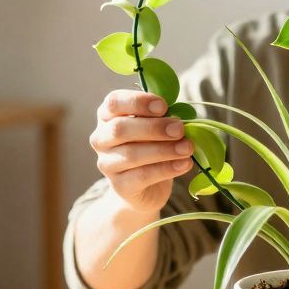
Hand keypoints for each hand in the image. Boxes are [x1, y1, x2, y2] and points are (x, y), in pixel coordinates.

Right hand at [89, 90, 193, 213]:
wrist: (147, 187)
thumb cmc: (151, 146)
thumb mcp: (155, 126)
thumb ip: (161, 117)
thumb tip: (178, 115)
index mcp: (108, 116)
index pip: (113, 102)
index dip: (138, 102)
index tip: (163, 106)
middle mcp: (101, 138)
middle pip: (120, 129)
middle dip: (153, 128)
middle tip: (179, 129)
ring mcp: (107, 163)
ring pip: (131, 154)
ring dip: (164, 150)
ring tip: (187, 148)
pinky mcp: (119, 186)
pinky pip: (142, 176)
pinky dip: (166, 169)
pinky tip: (184, 163)